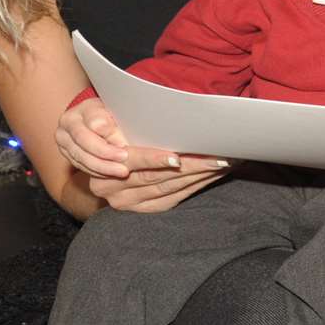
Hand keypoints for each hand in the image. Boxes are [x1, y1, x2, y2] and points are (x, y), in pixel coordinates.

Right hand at [56, 95, 232, 211]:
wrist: (104, 158)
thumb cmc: (116, 130)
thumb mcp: (109, 123)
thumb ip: (115, 126)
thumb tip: (135, 115)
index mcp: (102, 167)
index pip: (133, 163)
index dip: (156, 159)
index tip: (178, 157)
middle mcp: (111, 189)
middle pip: (157, 177)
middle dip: (191, 166)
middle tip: (218, 157)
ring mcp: (127, 202)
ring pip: (168, 188)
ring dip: (198, 175)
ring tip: (221, 163)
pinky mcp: (142, 209)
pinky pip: (173, 199)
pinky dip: (194, 186)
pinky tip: (211, 175)